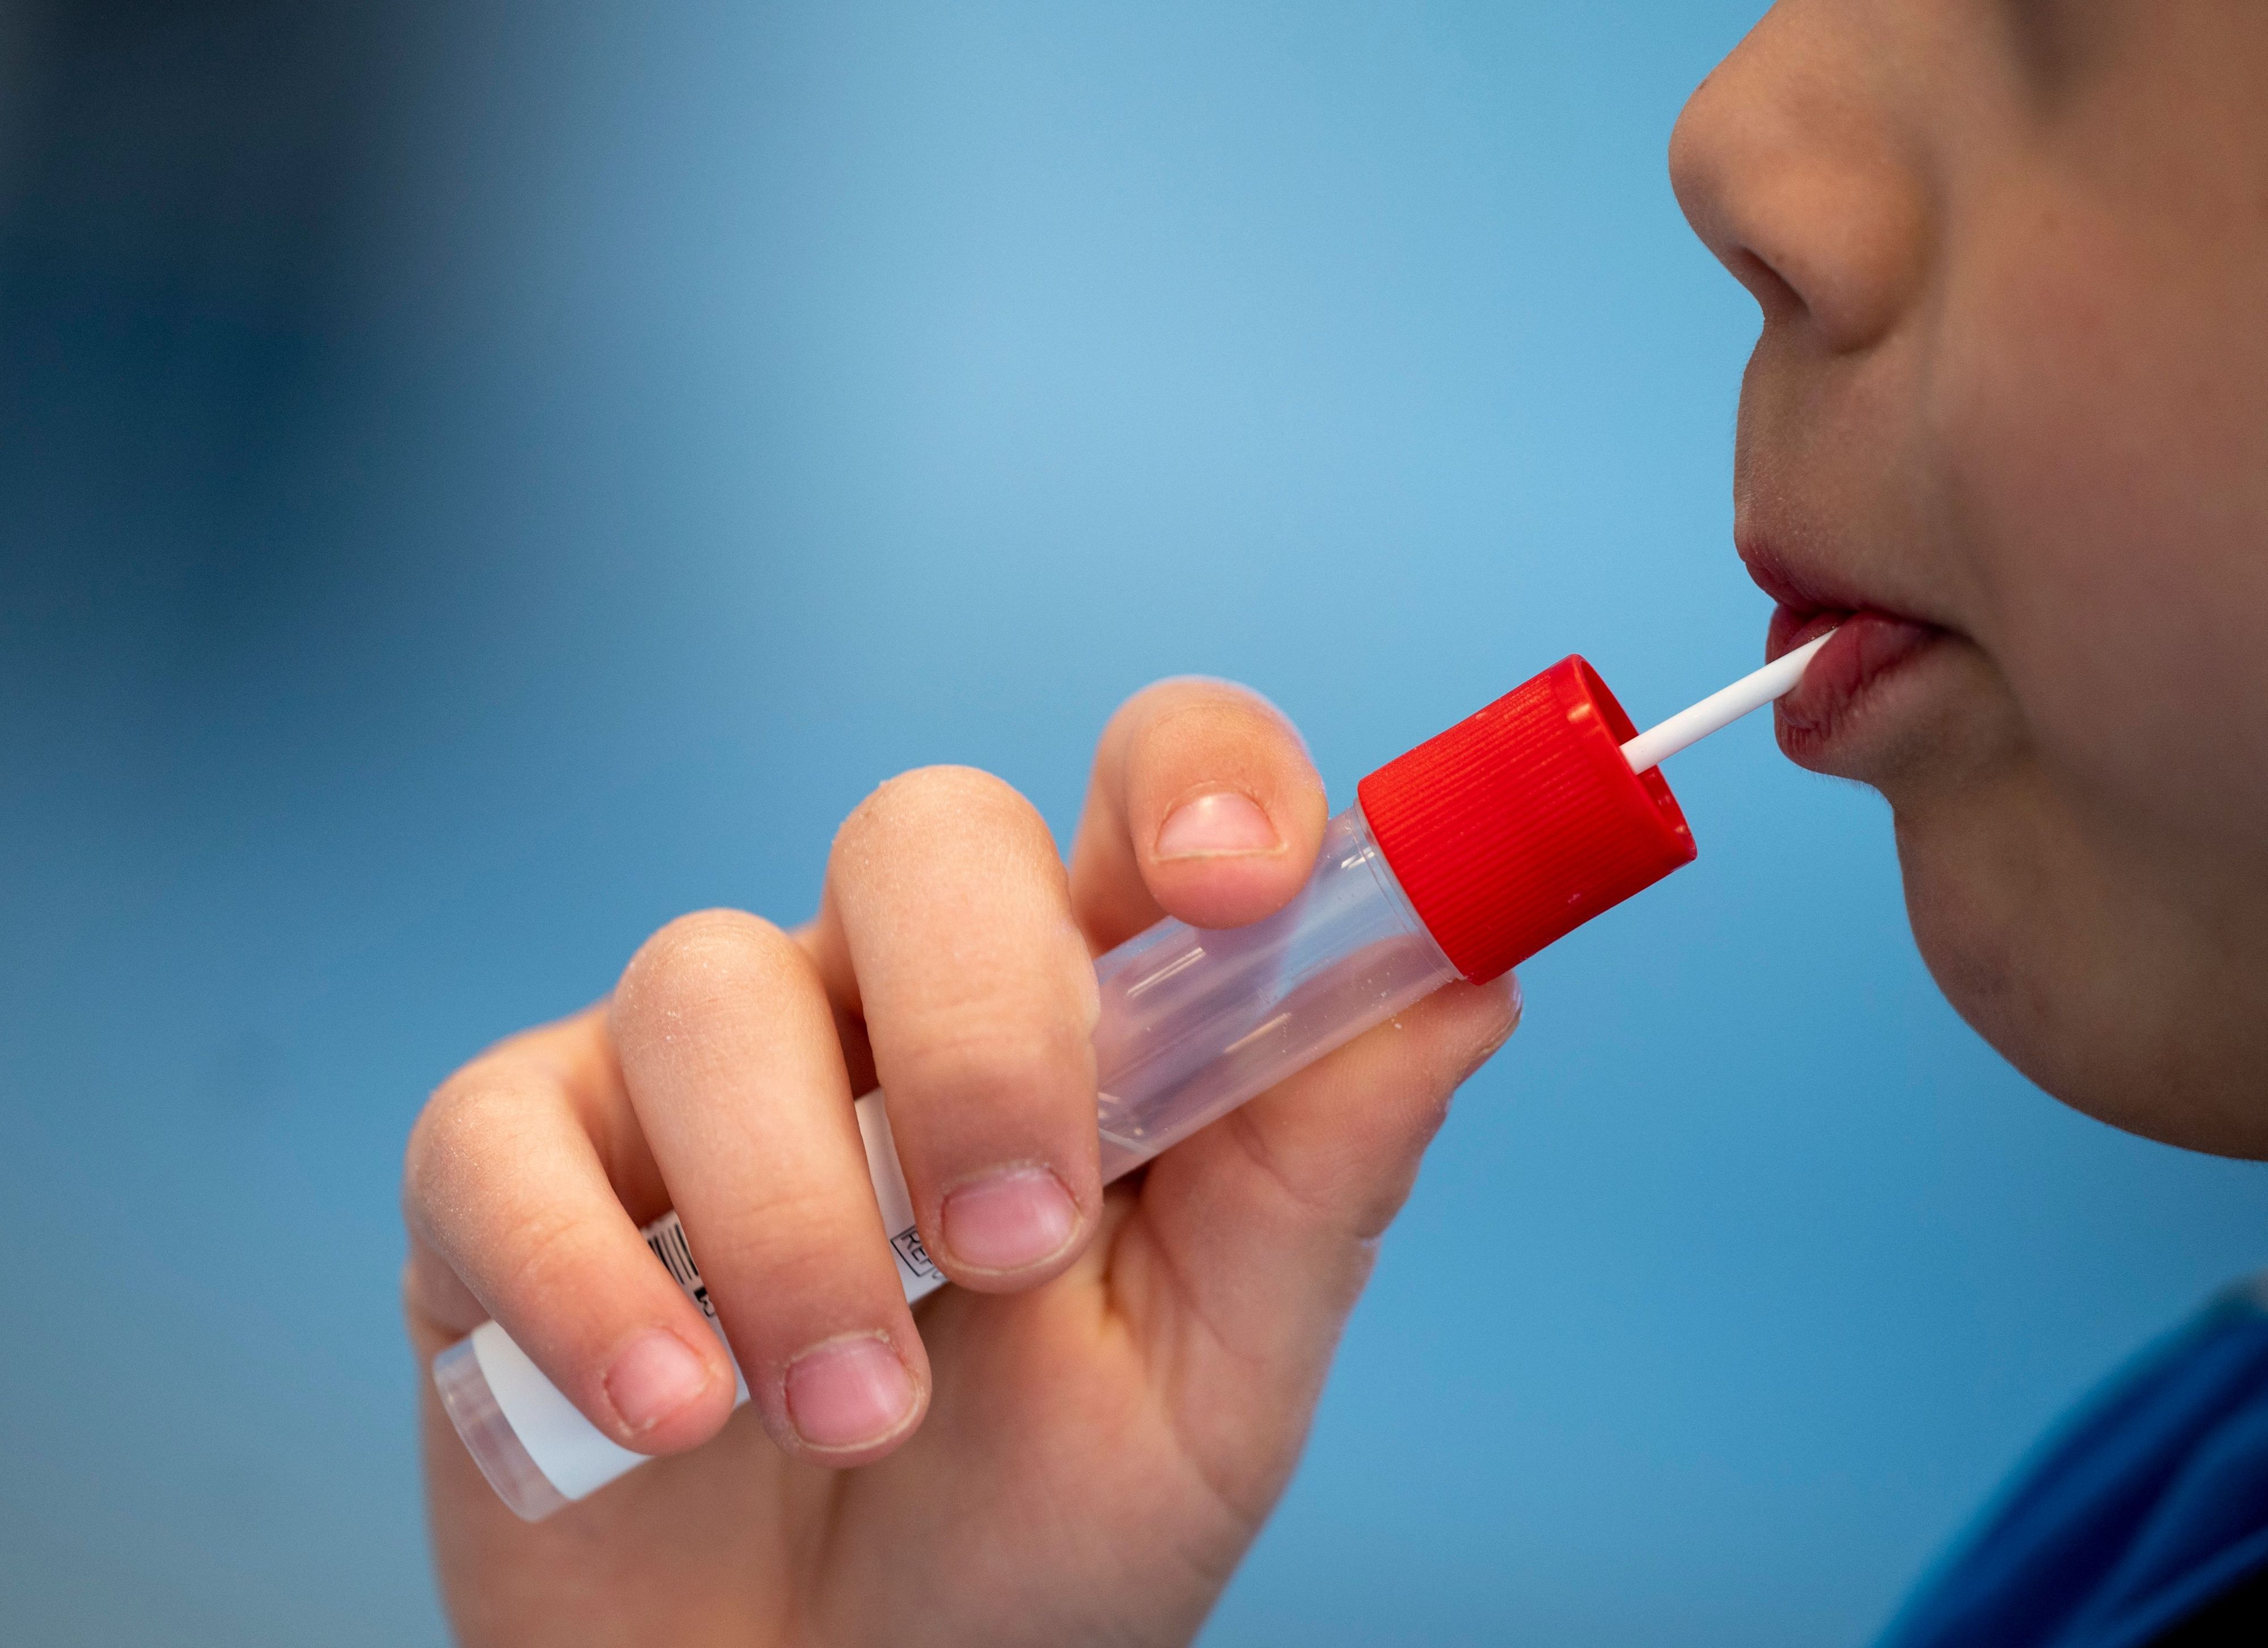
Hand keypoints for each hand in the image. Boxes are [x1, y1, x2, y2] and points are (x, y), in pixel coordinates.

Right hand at [402, 678, 1518, 1646]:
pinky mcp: (510, 1171)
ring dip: (794, 1216)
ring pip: (710, 983)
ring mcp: (690, 1073)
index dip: (1202, 781)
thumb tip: (1472, 975)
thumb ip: (1321, 1173)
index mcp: (1084, 1013)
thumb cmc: (1036, 1546)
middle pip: (922, 832)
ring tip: (855, 1415)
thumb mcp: (1216, 1380)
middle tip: (1015, 1246)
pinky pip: (502, 1136)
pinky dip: (589, 1278)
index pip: (1149, 785)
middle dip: (979, 1027)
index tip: (1236, 884)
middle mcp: (886, 999)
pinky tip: (669, 1415)